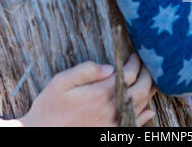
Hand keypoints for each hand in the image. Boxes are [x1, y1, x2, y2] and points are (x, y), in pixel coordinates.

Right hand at [19, 53, 155, 125]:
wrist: (42, 135)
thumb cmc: (50, 108)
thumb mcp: (61, 82)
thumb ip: (86, 71)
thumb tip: (109, 67)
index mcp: (101, 93)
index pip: (129, 74)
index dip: (135, 62)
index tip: (135, 55)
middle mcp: (112, 109)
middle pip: (142, 89)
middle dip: (147, 74)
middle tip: (146, 65)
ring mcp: (115, 123)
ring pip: (142, 105)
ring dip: (148, 90)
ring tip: (148, 80)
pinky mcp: (113, 134)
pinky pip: (136, 124)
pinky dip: (145, 114)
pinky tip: (148, 109)